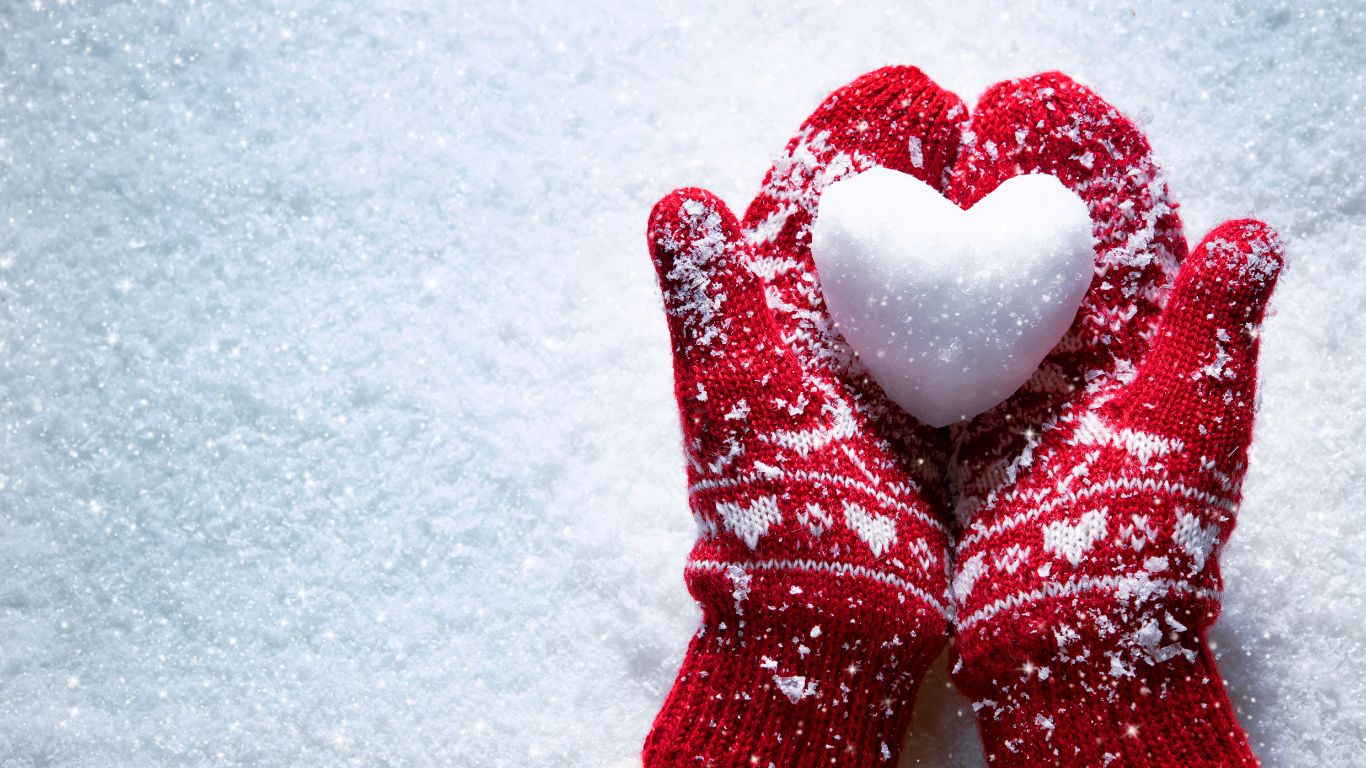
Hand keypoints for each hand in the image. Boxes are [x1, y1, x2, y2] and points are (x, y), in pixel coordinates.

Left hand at [642, 67, 963, 766]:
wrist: (837, 626)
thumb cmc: (773, 512)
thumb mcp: (735, 395)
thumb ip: (710, 299)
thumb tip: (671, 200)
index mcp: (775, 326)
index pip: (812, 212)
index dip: (850, 146)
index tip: (898, 90)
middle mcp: (832, 346)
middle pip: (887, 234)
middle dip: (928, 167)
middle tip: (976, 104)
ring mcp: (891, 383)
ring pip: (941, 279)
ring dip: (980, 218)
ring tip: (1025, 149)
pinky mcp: (945, 423)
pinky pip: (986, 340)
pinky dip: (1018, 293)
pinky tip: (1055, 252)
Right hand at [945, 73, 1282, 765]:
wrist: (1058, 642)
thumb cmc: (1137, 541)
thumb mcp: (1189, 425)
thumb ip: (1211, 324)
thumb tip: (1256, 231)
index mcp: (1135, 347)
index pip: (1111, 231)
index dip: (1086, 163)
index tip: (1052, 103)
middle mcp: (1066, 364)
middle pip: (1031, 245)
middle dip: (1006, 172)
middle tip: (971, 106)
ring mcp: (1001, 393)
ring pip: (968, 284)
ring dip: (944, 214)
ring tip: (917, 139)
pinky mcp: (942, 426)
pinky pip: (914, 341)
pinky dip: (895, 288)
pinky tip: (869, 236)